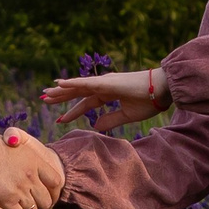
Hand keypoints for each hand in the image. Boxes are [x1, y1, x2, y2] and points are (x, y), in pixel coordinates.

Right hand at [0, 126, 63, 208]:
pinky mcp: (7, 198)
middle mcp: (31, 173)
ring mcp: (20, 186)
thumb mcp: (6, 143)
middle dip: (35, 206)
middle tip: (19, 204)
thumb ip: (18, 153)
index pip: (56, 182)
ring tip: (7, 207)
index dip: (50, 192)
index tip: (39, 195)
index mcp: (33, 158)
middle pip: (46, 201)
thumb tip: (18, 151)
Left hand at [40, 68, 165, 131]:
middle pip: (78, 93)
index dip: (73, 111)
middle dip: (62, 97)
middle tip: (45, 99)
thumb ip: (111, 120)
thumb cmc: (150, 101)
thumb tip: (95, 125)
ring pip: (78, 87)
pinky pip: (85, 83)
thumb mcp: (128, 116)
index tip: (60, 119)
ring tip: (46, 93)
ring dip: (61, 90)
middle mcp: (104, 86)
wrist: (163, 91)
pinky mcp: (106, 83)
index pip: (87, 104)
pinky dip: (72, 83)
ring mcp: (105, 83)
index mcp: (110, 94)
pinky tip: (60, 84)